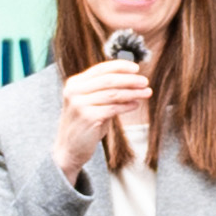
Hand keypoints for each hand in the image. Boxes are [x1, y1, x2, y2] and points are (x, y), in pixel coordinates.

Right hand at [52, 59, 150, 179]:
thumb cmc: (84, 124)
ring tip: (146, 93)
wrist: (69, 149)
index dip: (120, 66)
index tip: (136, 68)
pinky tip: (136, 105)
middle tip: (145, 82)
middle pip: (108, 80)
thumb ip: (104, 91)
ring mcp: (80, 104)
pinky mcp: (88, 117)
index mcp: (75, 83)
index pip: (101, 68)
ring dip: (132, 93)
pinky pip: (113, 108)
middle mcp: (74, 91)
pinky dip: (127, 106)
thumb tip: (131, 79)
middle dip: (130, 80)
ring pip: (113, 94)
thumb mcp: (91, 103)